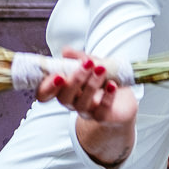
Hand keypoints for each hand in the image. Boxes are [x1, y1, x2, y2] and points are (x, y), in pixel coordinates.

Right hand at [36, 50, 136, 166]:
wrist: (123, 98)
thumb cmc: (101, 79)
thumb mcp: (91, 63)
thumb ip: (78, 57)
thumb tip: (65, 51)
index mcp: (63, 89)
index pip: (45, 93)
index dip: (47, 87)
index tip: (58, 75)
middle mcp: (71, 102)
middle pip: (64, 97)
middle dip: (75, 80)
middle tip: (88, 64)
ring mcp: (86, 111)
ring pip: (82, 104)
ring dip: (92, 85)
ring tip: (101, 69)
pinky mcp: (102, 117)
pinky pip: (101, 112)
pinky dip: (107, 97)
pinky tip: (112, 85)